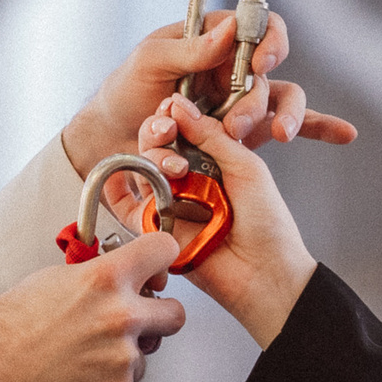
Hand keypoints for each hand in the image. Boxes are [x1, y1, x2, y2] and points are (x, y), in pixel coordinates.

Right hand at [0, 231, 185, 381]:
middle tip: (135, 320)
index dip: (160, 259)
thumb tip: (127, 276)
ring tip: (85, 353)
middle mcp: (122, 318)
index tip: (154, 269)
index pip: (164, 250)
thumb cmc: (11, 326)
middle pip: (176, 313)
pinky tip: (79, 374)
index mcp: (106, 279)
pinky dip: (109, 380)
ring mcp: (122, 360)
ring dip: (126, 352)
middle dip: (159, 315)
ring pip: (148, 353)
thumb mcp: (54, 279)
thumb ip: (99, 274)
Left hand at [60, 12, 353, 176]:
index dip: (268, 41)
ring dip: (281, 120)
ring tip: (276, 138)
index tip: (259, 63)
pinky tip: (345, 134)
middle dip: (258, 100)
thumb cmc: (126, 89)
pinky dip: (318, 128)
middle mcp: (234, 68)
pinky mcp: (244, 135)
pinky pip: (283, 127)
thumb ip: (189, 48)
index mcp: (214, 40)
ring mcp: (241, 102)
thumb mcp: (150, 61)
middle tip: (238, 124)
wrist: (111, 138)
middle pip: (268, 75)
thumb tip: (231, 28)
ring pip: (278, 104)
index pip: (258, 28)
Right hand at [135, 95, 317, 346]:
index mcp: (217, 160)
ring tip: (169, 166)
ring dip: (148, 160)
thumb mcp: (246, 168)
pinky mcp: (156, 228)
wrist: (265, 275)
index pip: (185, 128)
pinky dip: (117, 190)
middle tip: (167, 132)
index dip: (174, 116)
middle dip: (158, 134)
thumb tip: (180, 108)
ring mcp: (173, 202)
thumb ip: (211, 135)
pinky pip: (129, 207)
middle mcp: (192, 179)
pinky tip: (114, 176)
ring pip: (143, 169)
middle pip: (159, 146)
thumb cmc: (267, 226)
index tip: (170, 106)